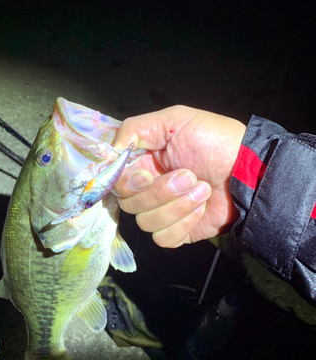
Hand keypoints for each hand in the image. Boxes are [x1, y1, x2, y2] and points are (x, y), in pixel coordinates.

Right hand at [113, 105, 245, 247]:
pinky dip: (182, 224)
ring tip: (202, 189)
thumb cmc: (214, 142)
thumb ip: (136, 128)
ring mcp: (161, 211)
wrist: (248, 172)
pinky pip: (163, 238)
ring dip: (177, 205)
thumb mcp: (176, 120)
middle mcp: (147, 188)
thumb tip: (112, 150)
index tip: (146, 174)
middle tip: (189, 175)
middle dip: (161, 191)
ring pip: (145, 222)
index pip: (114, 179)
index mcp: (143, 162)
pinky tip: (201, 209)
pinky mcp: (176, 232)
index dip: (125, 181)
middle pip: (129, 202)